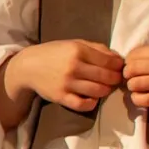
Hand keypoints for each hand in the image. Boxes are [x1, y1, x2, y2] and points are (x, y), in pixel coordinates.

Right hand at [0, 39, 121, 113]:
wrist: (28, 66)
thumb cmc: (56, 53)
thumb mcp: (76, 44)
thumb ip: (98, 49)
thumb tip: (119, 59)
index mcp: (79, 51)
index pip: (110, 62)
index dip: (119, 67)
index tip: (120, 69)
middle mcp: (73, 67)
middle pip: (107, 77)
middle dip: (115, 79)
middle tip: (115, 79)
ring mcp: (67, 83)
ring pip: (98, 91)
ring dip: (106, 90)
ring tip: (104, 87)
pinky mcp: (60, 97)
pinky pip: (83, 105)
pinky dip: (92, 103)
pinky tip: (92, 98)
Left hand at [122, 44, 148, 119]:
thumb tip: (129, 61)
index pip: (133, 55)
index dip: (129, 62)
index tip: (135, 68)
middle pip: (130, 70)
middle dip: (129, 75)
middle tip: (135, 79)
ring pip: (134, 84)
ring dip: (133, 88)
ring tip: (140, 88)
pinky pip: (142, 99)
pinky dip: (137, 99)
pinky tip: (142, 97)